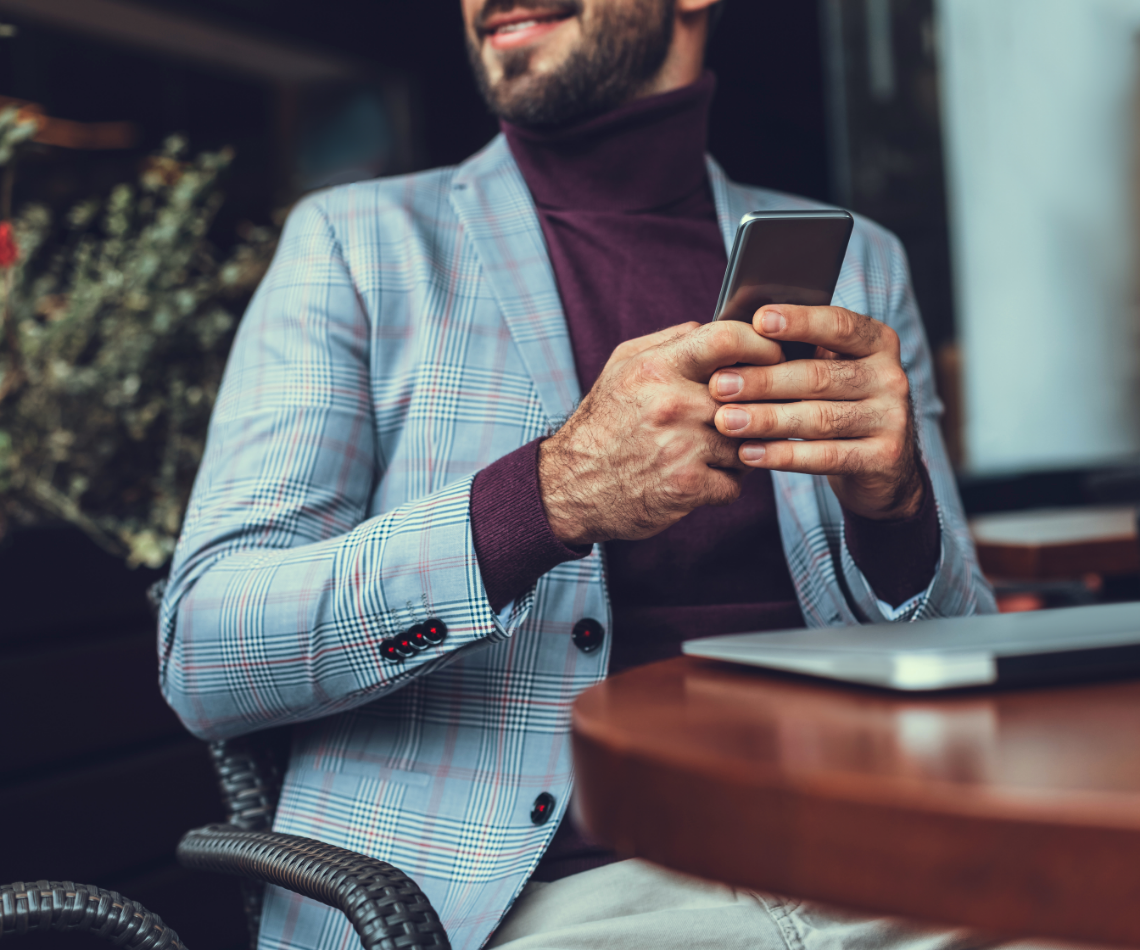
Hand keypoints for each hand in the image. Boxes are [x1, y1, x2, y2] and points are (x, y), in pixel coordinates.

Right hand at [539, 321, 782, 544]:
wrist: (571, 485)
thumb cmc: (604, 423)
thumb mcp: (623, 367)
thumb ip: (670, 342)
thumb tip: (717, 327)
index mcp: (656, 368)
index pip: (727, 339)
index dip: (761, 344)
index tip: (774, 355)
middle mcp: (671, 405)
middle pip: (750, 395)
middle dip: (760, 404)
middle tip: (759, 409)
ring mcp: (682, 448)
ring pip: (749, 441)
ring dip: (743, 446)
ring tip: (719, 447)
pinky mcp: (688, 487)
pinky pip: (737, 483)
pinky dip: (726, 483)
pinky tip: (705, 476)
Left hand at [708, 305, 922, 519]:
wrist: (881, 467)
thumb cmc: (836, 405)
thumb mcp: (827, 371)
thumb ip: (797, 353)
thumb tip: (736, 335)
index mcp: (877, 342)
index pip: (839, 325)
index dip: (800, 322)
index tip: (759, 321)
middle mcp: (891, 376)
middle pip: (820, 376)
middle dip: (764, 380)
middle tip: (719, 385)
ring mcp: (892, 418)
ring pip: (819, 418)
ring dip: (766, 419)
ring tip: (725, 421)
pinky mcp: (884, 458)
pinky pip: (826, 456)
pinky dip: (783, 455)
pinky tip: (749, 453)